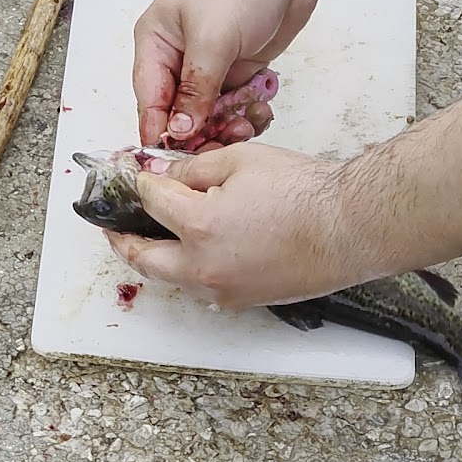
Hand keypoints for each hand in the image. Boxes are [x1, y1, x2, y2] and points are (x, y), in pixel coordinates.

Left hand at [105, 143, 363, 308]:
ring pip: (170, 278)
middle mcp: (203, 267)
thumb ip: (192, 170)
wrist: (349, 227)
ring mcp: (222, 290)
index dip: (136, 182)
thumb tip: (164, 177)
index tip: (130, 175)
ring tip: (146, 238)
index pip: (149, 201)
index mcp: (198, 227)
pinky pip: (200, 288)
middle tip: (112, 223)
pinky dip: (187, 270)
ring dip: (154, 258)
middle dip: (122, 237)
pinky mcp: (242, 301)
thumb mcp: (239, 161)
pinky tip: (191, 253)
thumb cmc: (304, 192)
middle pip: (143, 256)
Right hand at [133, 0, 321, 146]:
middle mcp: (179, 55)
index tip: (169, 158)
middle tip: (217, 146)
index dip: (157, 129)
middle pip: (179, 111)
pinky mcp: (240, 66)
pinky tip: (260, 112)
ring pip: (210, 112)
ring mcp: (211, 62)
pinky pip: (236, 103)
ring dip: (226, 124)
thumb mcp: (211, 40)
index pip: (148, 97)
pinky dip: (246, 112)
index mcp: (156, 41)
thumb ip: (194, 90)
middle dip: (197, 131)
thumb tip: (178, 129)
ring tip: (245, 126)